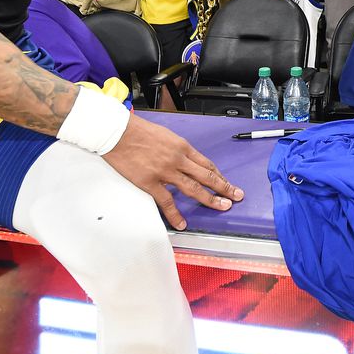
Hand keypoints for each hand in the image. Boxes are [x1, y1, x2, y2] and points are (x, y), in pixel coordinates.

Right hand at [102, 116, 243, 228]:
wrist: (117, 132)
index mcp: (182, 146)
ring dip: (210, 199)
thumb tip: (183, 157)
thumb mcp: (164, 134)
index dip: (218, 175)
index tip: (226, 182)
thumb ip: (175, 148)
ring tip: (222, 207)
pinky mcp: (150, 182)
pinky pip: (167, 202)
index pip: (206, 163)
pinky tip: (182, 222)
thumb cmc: (138, 131)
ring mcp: (165, 172)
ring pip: (193, 188)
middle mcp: (178, 159)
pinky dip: (176, 214)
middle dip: (224, 187)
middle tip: (236, 195)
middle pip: (206, 176)